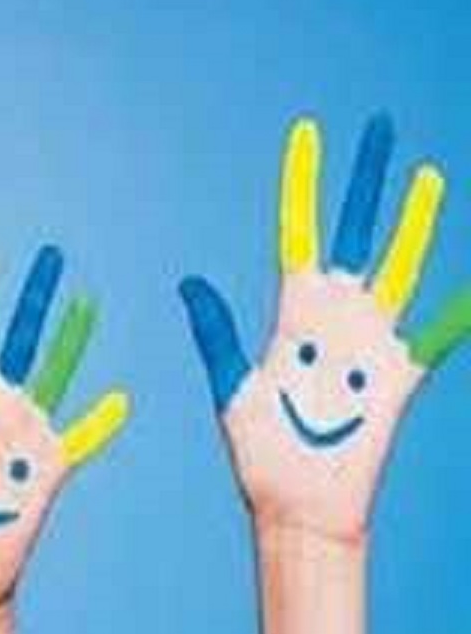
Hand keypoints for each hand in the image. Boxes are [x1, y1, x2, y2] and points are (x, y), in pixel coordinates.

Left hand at [0, 246, 128, 606]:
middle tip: (52, 256)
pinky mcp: (51, 467)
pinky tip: (121, 399)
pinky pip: (83, 438)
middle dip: (36, 299)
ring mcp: (27, 435)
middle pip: (22, 341)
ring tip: (87, 304)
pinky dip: (100, 422)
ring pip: (56, 374)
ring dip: (72, 341)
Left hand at [180, 114, 470, 542]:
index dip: (304, 182)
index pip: (300, 230)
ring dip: (415, 223)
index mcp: (293, 312)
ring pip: (400, 264)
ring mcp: (371, 342)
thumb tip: (189, 280)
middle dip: (366, 180)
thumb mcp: (233, 387)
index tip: (306, 135)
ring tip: (425, 176)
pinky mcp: (399, 377)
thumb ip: (217, 332)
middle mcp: (336, 316)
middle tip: (379, 126)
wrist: (297, 506)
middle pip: (356, 230)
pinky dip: (459, 311)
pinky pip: (439, 334)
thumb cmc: (261, 454)